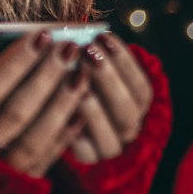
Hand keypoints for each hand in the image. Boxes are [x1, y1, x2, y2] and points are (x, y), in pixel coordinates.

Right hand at [0, 32, 91, 177]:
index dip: (17, 63)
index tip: (42, 35)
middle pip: (15, 113)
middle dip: (46, 78)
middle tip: (70, 48)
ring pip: (32, 141)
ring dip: (60, 107)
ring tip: (82, 75)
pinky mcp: (11, 192)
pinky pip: (42, 164)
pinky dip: (63, 139)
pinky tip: (81, 113)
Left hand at [67, 32, 152, 163]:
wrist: (51, 111)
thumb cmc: (72, 74)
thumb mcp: (85, 61)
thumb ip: (91, 52)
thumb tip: (83, 33)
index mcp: (136, 103)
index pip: (141, 87)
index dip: (124, 62)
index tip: (103, 37)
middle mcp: (128, 128)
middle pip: (128, 111)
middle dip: (108, 79)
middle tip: (87, 53)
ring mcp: (109, 146)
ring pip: (112, 135)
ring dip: (95, 107)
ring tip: (76, 81)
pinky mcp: (87, 159)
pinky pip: (85, 150)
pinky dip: (75, 131)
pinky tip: (64, 110)